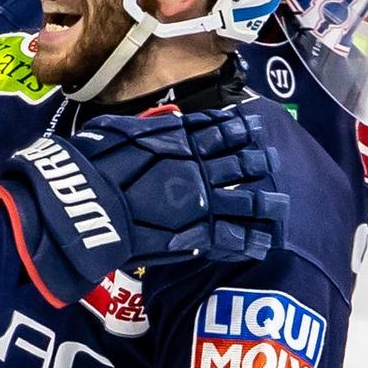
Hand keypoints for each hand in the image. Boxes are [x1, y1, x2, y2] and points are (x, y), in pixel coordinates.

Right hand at [71, 108, 286, 264]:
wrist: (88, 202)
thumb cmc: (92, 163)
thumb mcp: (117, 129)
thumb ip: (146, 127)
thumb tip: (164, 123)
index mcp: (179, 140)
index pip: (217, 130)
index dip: (237, 127)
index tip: (253, 124)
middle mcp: (198, 167)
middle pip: (238, 162)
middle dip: (257, 161)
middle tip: (273, 160)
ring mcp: (202, 200)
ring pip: (245, 200)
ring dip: (264, 203)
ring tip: (280, 206)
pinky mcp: (198, 231)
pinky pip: (232, 238)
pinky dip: (249, 242)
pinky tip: (263, 245)